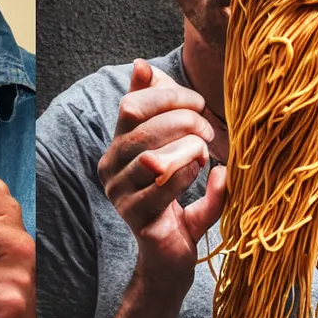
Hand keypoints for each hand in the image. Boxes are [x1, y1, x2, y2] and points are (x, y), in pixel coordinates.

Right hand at [98, 59, 226, 289]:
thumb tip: (141, 65)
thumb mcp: (169, 145)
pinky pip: (164, 188)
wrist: (172, 253)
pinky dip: (190, 175)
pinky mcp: (138, 219)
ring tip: (205, 152)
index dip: (168, 97)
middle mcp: (109, 168)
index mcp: (115, 146)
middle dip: (184, 122)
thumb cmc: (176, 194)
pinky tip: (205, 172)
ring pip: (152, 157)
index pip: (131, 106)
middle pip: (141, 129)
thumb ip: (159, 108)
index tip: (198, 103)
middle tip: (208, 130)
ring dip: (188, 149)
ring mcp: (120, 195)